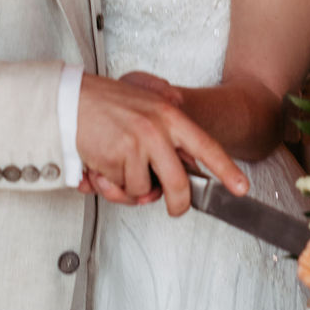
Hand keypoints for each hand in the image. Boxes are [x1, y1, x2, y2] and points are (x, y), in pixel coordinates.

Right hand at [76, 74, 247, 215]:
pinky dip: (109, 185)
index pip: (206, 146)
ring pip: (143, 189)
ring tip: (115, 166)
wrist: (67, 100)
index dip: (227, 170)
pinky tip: (100, 166)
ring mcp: (137, 146)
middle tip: (175, 208)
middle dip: (178, 203)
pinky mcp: (117, 159)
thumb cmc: (104, 103)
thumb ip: (167, 126)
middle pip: (178, 183)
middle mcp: (157, 130)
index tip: (241, 188)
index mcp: (169, 115)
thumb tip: (185, 157)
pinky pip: (121, 189)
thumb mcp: (146, 104)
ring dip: (128, 187)